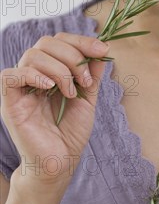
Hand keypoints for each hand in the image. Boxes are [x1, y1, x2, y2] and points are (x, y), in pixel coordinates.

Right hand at [0, 32, 109, 192]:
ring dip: (59, 69)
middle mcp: (34, 75)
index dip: (82, 41)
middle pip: (46, 42)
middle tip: (85, 80)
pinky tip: (50, 87)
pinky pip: (11, 76)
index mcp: (51, 71)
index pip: (60, 41)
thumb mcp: (88, 98)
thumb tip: (103, 49)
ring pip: (32, 55)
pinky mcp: (10, 101)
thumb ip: (92, 74)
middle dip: (73, 55)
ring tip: (71, 92)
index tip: (104, 50)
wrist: (59, 162)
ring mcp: (21, 87)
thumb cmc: (71, 133)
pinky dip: (33, 75)